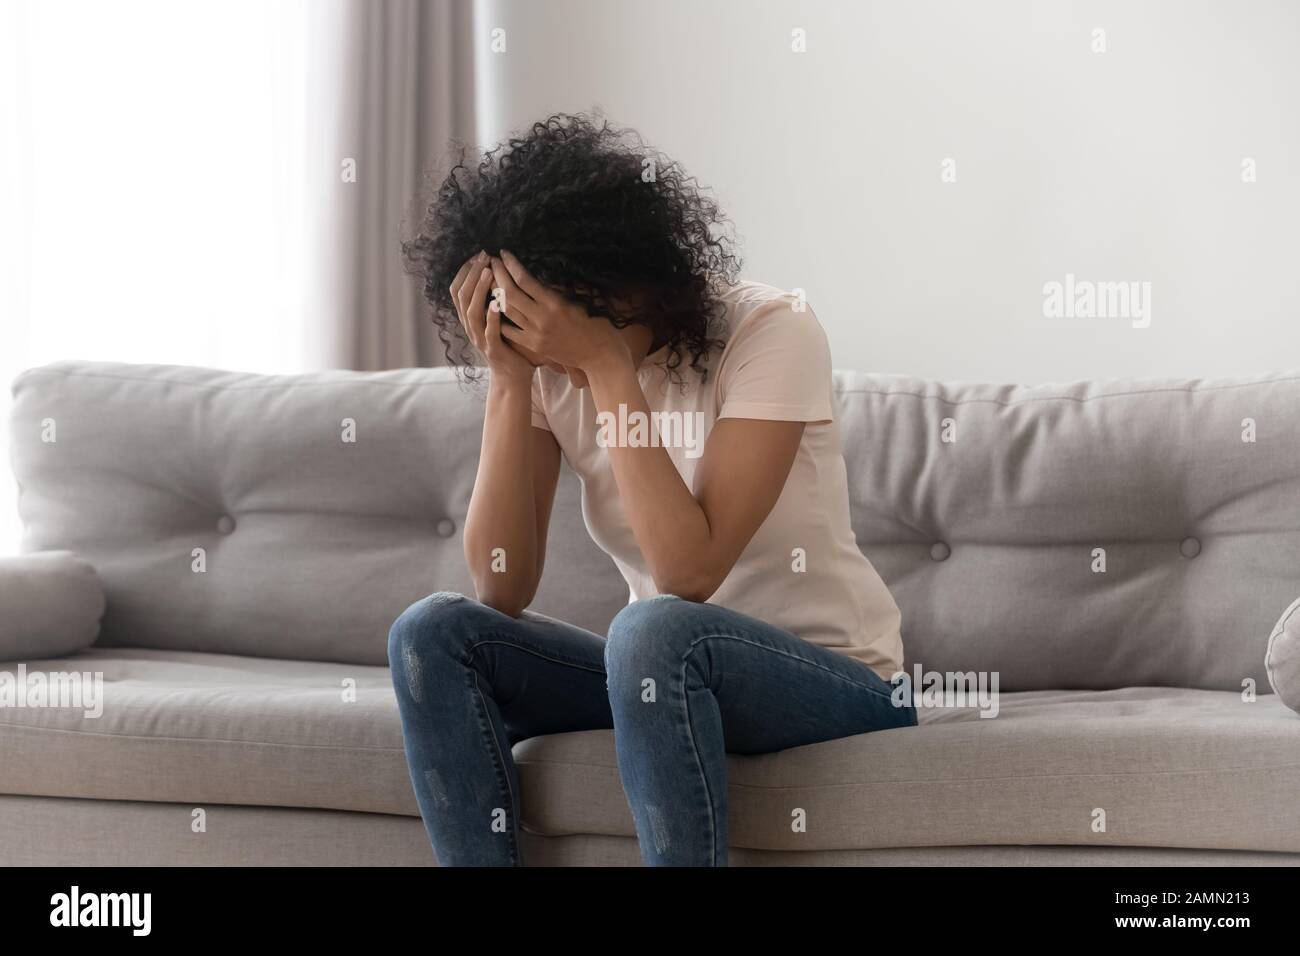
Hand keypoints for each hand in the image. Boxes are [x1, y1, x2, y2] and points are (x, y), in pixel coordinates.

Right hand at [449, 251, 535, 384]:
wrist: (512, 377)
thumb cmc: (508, 345)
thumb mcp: (496, 320)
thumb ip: (493, 300)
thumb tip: (497, 272)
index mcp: (469, 319)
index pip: (458, 290)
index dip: (464, 271)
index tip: (476, 255)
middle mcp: (470, 327)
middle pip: (462, 296)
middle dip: (471, 274)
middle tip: (483, 256)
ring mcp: (479, 339)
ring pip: (472, 312)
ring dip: (479, 290)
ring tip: (488, 272)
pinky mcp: (493, 350)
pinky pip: (489, 332)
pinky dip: (491, 317)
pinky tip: (496, 303)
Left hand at [489, 250, 629, 373]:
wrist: (599, 355)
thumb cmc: (596, 324)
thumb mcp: (581, 299)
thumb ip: (559, 287)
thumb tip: (542, 272)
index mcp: (555, 303)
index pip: (525, 279)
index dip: (511, 264)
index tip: (504, 253)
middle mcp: (541, 318)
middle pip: (509, 293)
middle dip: (498, 274)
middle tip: (491, 262)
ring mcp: (535, 334)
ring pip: (506, 310)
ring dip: (494, 293)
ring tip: (489, 280)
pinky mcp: (533, 346)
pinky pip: (508, 331)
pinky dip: (498, 317)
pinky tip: (493, 306)